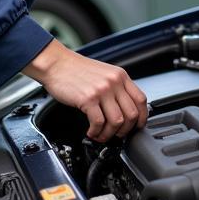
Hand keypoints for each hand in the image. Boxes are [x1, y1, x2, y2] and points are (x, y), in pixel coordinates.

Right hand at [24, 39, 147, 141]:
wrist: (56, 63)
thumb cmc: (76, 69)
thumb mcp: (104, 73)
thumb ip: (116, 87)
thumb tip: (124, 108)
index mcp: (120, 76)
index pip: (141, 100)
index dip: (142, 117)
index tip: (137, 126)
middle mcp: (114, 82)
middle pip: (131, 114)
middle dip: (125, 130)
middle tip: (116, 135)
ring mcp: (102, 90)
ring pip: (117, 121)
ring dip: (109, 134)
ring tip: (101, 135)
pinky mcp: (88, 98)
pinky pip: (99, 122)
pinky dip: (96, 132)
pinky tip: (91, 132)